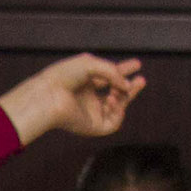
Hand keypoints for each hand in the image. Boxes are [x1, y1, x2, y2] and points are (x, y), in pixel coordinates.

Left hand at [0, 53, 144, 143]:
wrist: (50, 95)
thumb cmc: (64, 77)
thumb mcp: (91, 65)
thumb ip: (113, 72)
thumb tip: (127, 85)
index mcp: (84, 82)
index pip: (108, 78)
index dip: (123, 71)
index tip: (136, 64)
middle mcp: (88, 98)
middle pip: (116, 94)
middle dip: (130, 87)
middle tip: (141, 80)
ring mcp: (91, 113)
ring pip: (117, 108)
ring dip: (125, 97)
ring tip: (123, 89)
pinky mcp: (92, 126)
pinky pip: (113, 122)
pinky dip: (118, 111)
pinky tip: (112, 100)